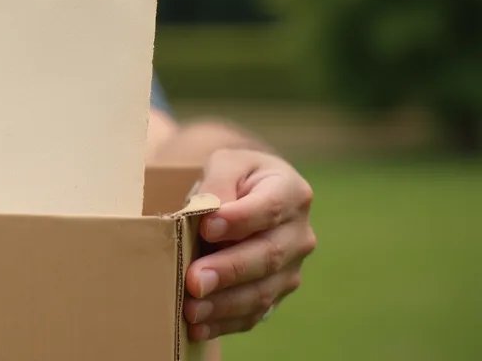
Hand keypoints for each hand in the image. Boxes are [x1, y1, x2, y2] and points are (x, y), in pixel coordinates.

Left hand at [183, 148, 315, 340]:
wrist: (249, 195)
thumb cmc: (235, 177)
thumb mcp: (226, 163)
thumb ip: (218, 181)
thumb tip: (209, 212)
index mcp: (292, 193)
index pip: (270, 208)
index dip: (240, 219)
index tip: (207, 227)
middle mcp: (299, 234)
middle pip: (268, 256)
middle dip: (229, 271)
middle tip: (194, 280)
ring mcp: (291, 268)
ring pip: (263, 291)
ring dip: (225, 304)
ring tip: (191, 308)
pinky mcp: (276, 292)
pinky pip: (255, 313)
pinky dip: (225, 322)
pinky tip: (198, 327)